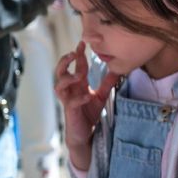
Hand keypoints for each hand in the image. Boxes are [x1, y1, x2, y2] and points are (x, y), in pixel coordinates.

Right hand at [56, 41, 119, 168]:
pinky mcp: (70, 111)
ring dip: (68, 78)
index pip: (76, 66)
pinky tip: (87, 96)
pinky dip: (79, 98)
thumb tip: (118, 69)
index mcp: (77, 85)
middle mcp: (70, 90)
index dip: (78, 55)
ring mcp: (68, 100)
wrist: (85, 134)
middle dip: (64, 61)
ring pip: (59, 85)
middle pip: (60, 72)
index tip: (82, 43)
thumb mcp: (101, 96)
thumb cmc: (89, 114)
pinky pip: (71, 102)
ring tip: (79, 75)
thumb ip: (107, 83)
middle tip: (73, 53)